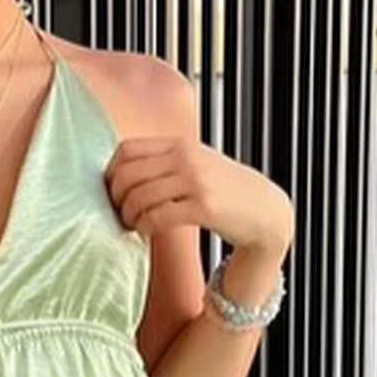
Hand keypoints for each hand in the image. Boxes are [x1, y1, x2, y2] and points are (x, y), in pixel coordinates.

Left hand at [106, 138, 293, 257]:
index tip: (110, 191)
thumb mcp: (198, 164)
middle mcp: (186, 158)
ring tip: (133, 225)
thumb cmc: (227, 190)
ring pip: (139, 197)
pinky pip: (157, 217)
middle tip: (119, 213)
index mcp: (180, 145)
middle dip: (115, 198)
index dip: (110, 172)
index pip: (127, 150)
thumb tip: (123, 172)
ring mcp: (196, 181)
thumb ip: (166, 161)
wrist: (266, 212)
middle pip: (127, 174)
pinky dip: (144, 227)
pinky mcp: (204, 207)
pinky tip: (147, 232)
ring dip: (128, 216)